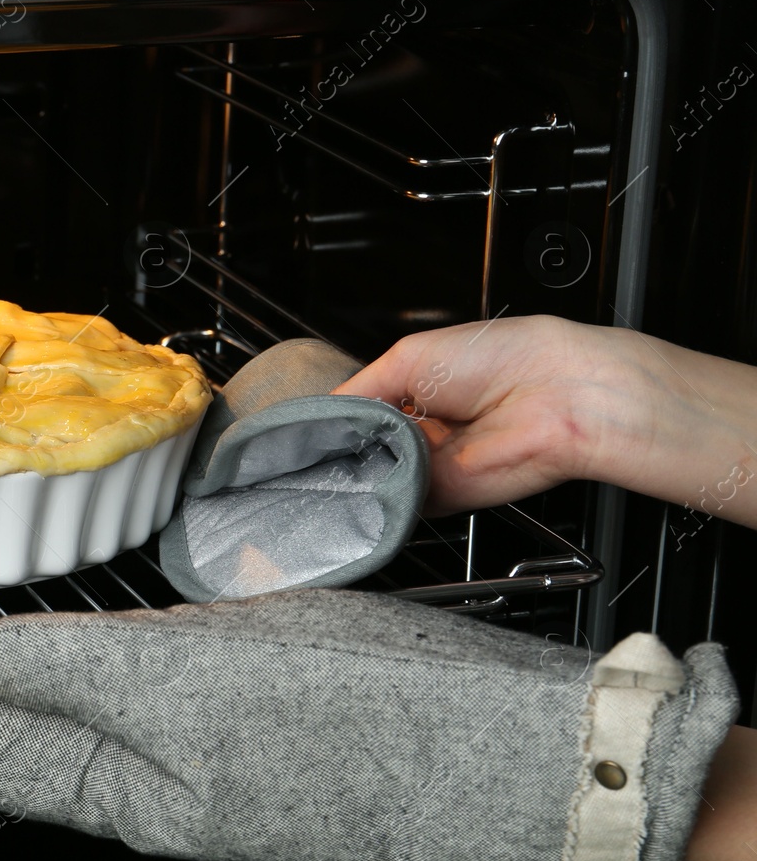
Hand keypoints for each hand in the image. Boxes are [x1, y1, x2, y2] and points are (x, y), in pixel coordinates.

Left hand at [0, 590, 734, 860]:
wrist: (512, 750)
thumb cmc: (376, 723)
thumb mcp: (200, 683)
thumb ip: (70, 671)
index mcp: (129, 783)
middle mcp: (149, 783)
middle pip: (4, 742)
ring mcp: (193, 759)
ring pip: (57, 723)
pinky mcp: (238, 728)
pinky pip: (117, 704)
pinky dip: (63, 674)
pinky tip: (56, 648)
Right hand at [330, 315, 629, 515]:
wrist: (554, 397)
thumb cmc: (500, 359)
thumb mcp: (408, 357)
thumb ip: (358, 391)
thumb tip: (322, 414)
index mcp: (415, 392)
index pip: (358, 413)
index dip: (332, 421)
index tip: (305, 429)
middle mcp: (421, 430)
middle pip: (360, 449)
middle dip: (338, 448)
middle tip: (323, 444)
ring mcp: (430, 465)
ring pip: (373, 477)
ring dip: (357, 470)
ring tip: (350, 454)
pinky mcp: (441, 497)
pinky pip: (396, 502)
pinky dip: (380, 493)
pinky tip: (372, 477)